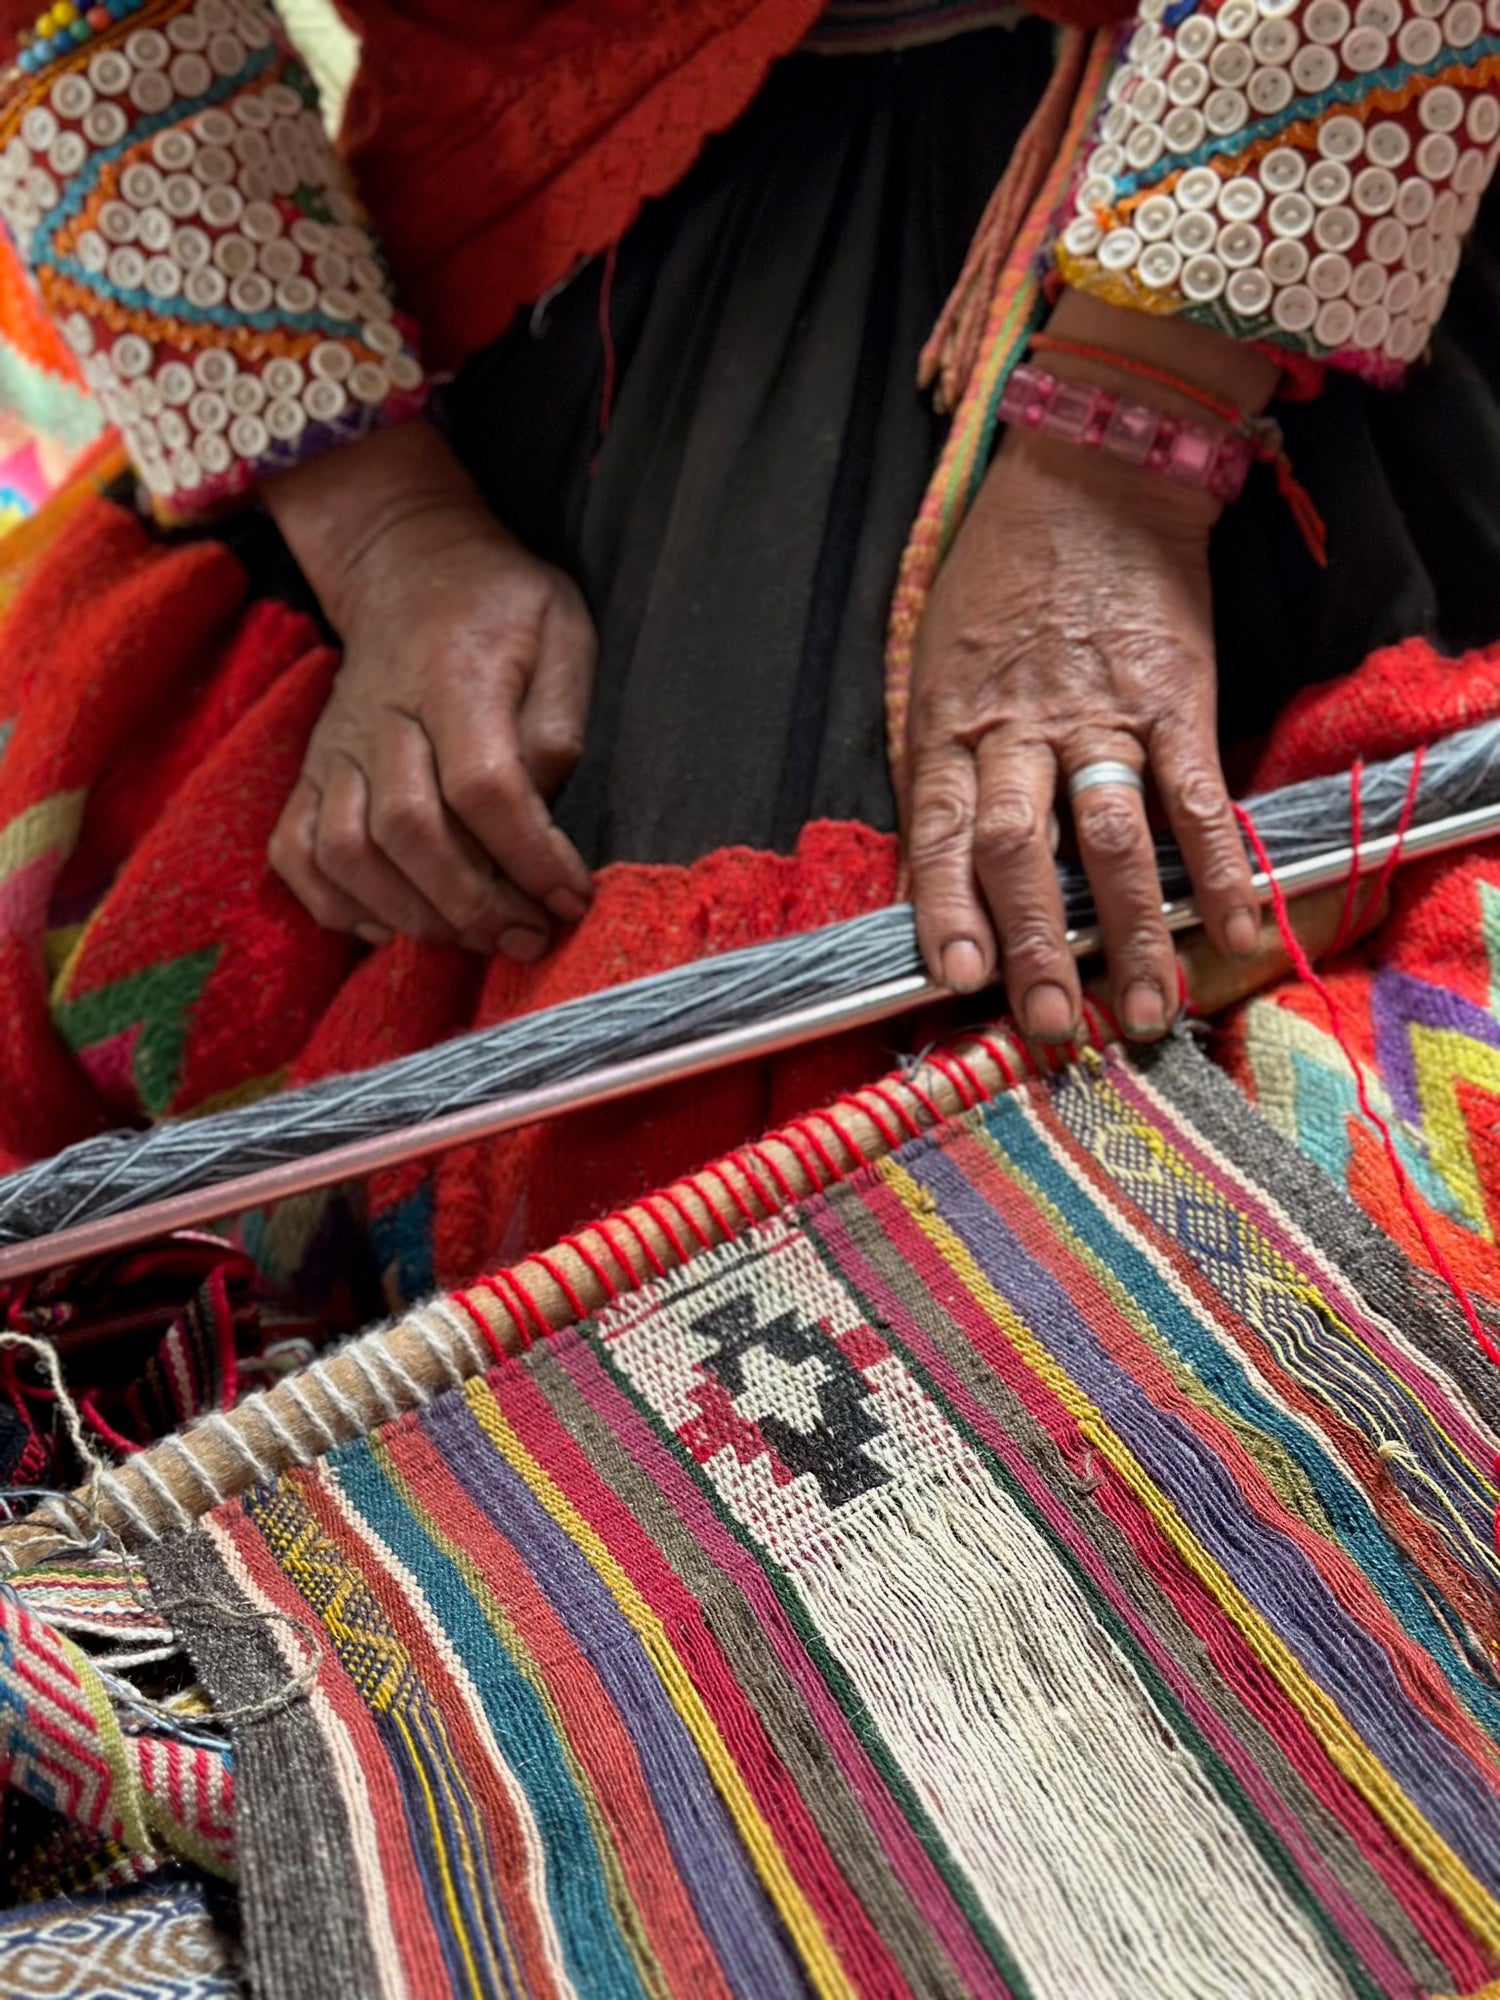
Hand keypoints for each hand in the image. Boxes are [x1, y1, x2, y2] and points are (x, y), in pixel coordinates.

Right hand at [264, 420, 595, 956]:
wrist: (404, 563)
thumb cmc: (500, 605)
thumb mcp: (563, 630)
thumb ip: (558, 717)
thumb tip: (542, 803)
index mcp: (454, 676)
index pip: (484, 786)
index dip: (529, 857)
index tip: (571, 899)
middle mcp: (382, 716)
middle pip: (410, 831)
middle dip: (475, 904)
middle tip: (529, 936)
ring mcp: (336, 747)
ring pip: (348, 853)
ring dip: (414, 915)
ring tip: (476, 939)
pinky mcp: (310, 771)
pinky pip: (296, 852)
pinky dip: (336, 905)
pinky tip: (394, 925)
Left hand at [906, 422, 1259, 1043]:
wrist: (1095, 473)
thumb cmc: (1001, 576)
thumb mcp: (935, 660)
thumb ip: (937, 758)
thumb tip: (932, 868)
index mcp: (949, 723)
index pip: (939, 834)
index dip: (946, 913)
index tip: (960, 983)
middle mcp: (1019, 729)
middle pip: (1019, 853)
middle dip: (1035, 947)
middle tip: (1052, 1025)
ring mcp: (1100, 716)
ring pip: (1106, 840)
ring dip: (1127, 931)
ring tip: (1143, 1008)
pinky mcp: (1176, 699)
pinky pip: (1197, 797)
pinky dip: (1216, 867)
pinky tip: (1237, 928)